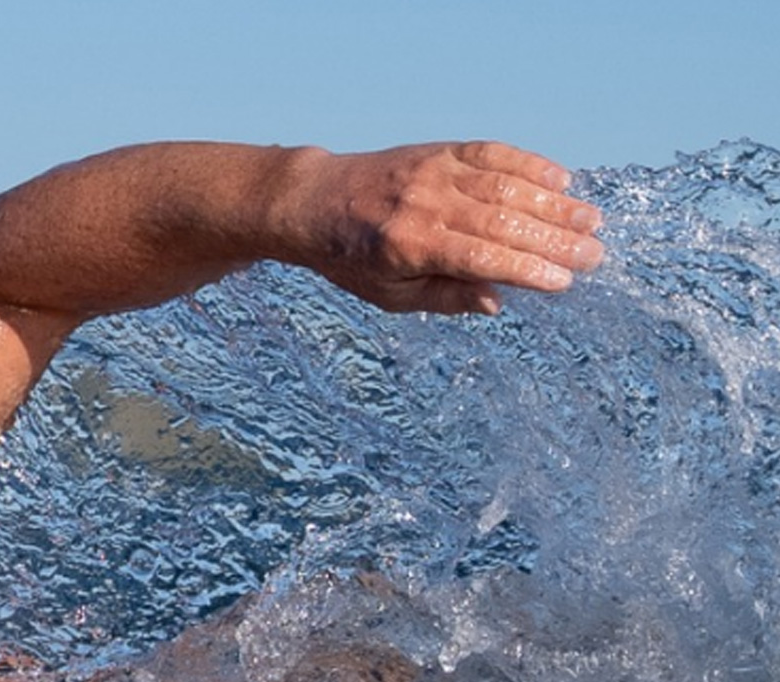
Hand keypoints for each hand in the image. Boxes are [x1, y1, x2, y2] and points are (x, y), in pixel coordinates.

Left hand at [289, 141, 604, 314]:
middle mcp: (425, 205)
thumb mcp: (389, 294)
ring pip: (505, 185)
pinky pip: (492, 153)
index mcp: (410, 246)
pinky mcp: (438, 151)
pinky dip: (530, 164)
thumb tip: (499, 302)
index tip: (565, 281)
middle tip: (595, 255)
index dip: (527, 270)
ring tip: (591, 222)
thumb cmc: (352, 258)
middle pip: (503, 221)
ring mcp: (433, 172)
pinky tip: (561, 180)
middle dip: (554, 240)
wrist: (314, 202)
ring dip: (554, 203)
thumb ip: (445, 297)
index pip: (482, 258)